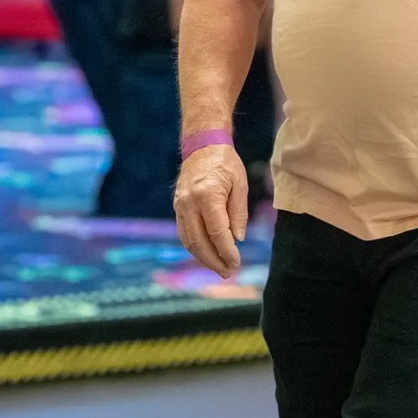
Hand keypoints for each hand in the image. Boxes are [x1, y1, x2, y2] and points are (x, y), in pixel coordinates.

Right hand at [174, 143, 248, 277]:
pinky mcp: (177, 207)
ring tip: (219, 268)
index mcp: (207, 195)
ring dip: (203, 258)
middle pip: (199, 241)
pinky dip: (195, 247)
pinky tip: (207, 255)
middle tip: (228, 272)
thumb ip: (238, 213)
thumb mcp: (240, 185)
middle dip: (214, 261)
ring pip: (188, 240)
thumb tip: (237, 239)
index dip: (227, 251)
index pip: (217, 232)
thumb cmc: (226, 163)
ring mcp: (180, 205)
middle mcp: (189, 203)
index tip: (236, 262)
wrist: (202, 145)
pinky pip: (184, 233)